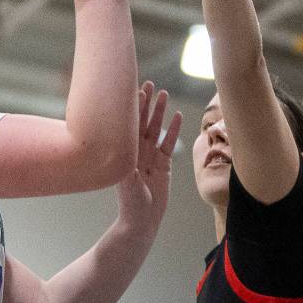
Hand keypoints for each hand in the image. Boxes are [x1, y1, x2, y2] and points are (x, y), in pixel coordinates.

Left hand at [116, 82, 181, 233]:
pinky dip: (172, 130)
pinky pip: (168, 143)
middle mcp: (136, 152)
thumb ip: (128, 170)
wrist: (143, 219)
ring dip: (159, 112)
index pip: (129, 125)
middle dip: (145, 103)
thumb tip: (128, 156)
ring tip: (164, 94)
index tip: (136, 90)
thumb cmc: (132, 204)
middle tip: (150, 84)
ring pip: (155, 129)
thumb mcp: (128, 186)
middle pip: (142, 122)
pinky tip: (177, 115)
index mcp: (125, 153)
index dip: (133, 108)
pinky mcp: (163, 164)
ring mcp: (150, 156)